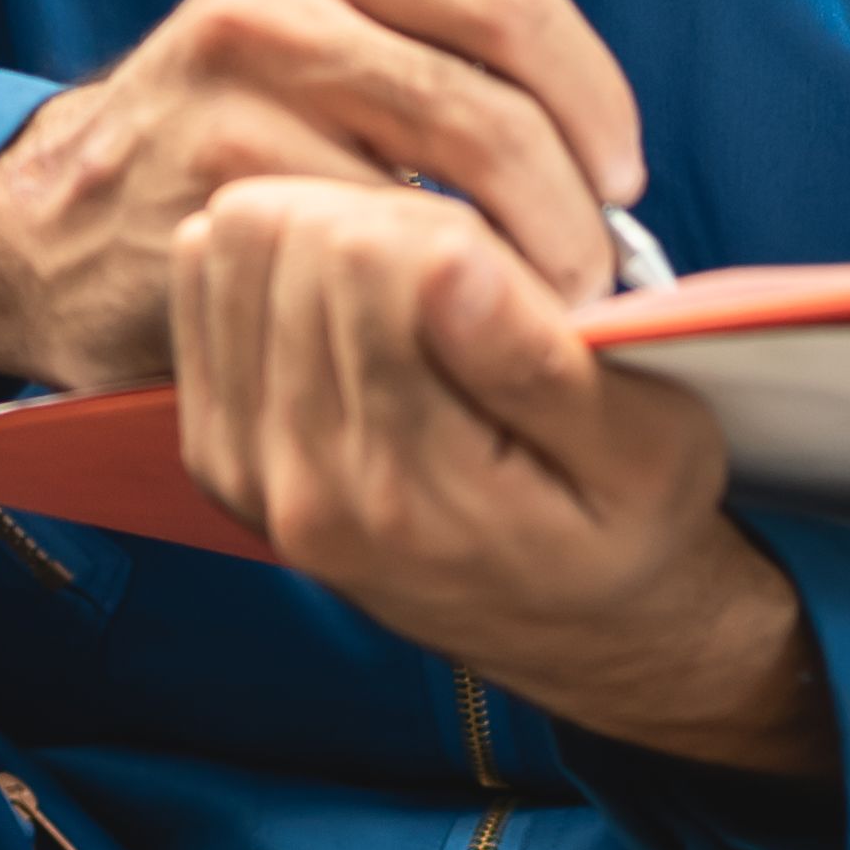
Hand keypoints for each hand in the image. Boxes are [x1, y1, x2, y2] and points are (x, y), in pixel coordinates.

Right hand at [0, 0, 641, 390]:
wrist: (54, 227)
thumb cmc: (222, 146)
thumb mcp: (313, 51)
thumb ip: (434, 63)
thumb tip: (601, 157)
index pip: (509, 1)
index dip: (595, 97)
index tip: (621, 173)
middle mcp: (268, 8)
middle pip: (493, 105)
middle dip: (573, 209)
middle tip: (594, 273)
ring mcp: (233, 108)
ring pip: (444, 199)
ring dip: (519, 273)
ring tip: (533, 313)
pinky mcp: (220, 210)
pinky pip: (378, 270)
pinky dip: (440, 313)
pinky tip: (448, 336)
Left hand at [175, 179, 830, 776]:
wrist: (581, 631)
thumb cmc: (626, 523)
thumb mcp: (647, 449)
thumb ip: (542, 364)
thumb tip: (452, 265)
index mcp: (411, 491)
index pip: (364, 258)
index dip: (444, 226)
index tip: (506, 270)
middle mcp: (306, 492)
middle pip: (286, 238)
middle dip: (381, 218)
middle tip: (461, 270)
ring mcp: (248, 476)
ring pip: (229, 244)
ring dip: (322, 229)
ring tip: (408, 283)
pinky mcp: (217, 455)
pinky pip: (202, 284)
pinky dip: (275, 262)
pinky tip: (351, 302)